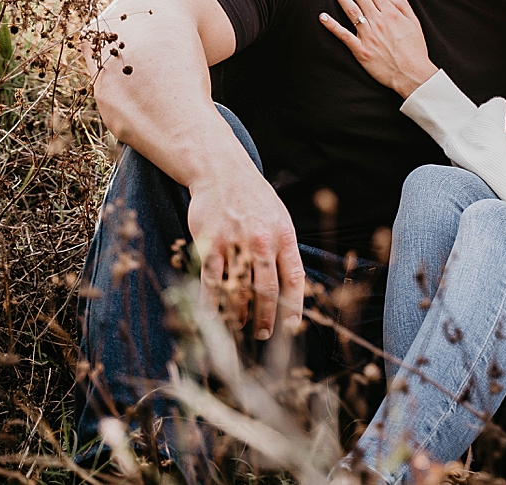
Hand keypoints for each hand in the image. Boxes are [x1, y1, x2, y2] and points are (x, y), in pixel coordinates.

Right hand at [187, 162, 304, 339]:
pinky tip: (212, 315)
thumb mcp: (279, 217)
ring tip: (239, 326)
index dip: (295, 305)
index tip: (292, 326)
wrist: (222, 171)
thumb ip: (284, 248)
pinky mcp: (210, 244)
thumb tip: (292, 285)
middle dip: (265, 318)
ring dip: (239, 314)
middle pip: (266, 290)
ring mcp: (235, 243)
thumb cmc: (253, 198)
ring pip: (238, 289)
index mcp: (284, 235)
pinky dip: (212, 302)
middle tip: (262, 334)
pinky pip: (212, 281)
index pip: (294, 278)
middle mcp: (262, 240)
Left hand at [320, 0, 437, 97]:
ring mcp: (367, 35)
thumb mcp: (414, 22)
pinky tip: (322, 16)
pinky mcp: (360, 50)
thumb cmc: (415, 49)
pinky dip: (332, 25)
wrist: (412, 74)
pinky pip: (343, 35)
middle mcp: (378, 21)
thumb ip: (401, 5)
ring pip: (350, 10)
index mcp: (391, 13)